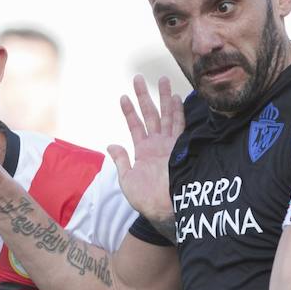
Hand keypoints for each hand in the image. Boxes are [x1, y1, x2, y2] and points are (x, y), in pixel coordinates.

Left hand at [106, 75, 183, 228]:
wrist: (162, 210)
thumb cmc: (145, 199)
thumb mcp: (127, 180)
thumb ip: (121, 160)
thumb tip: (111, 145)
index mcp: (144, 151)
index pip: (135, 125)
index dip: (129, 111)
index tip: (123, 96)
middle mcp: (157, 144)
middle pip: (151, 115)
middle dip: (145, 96)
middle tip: (139, 78)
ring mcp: (169, 145)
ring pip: (166, 116)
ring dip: (163, 98)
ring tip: (161, 79)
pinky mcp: (179, 148)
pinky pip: (179, 126)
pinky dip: (178, 112)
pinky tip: (176, 98)